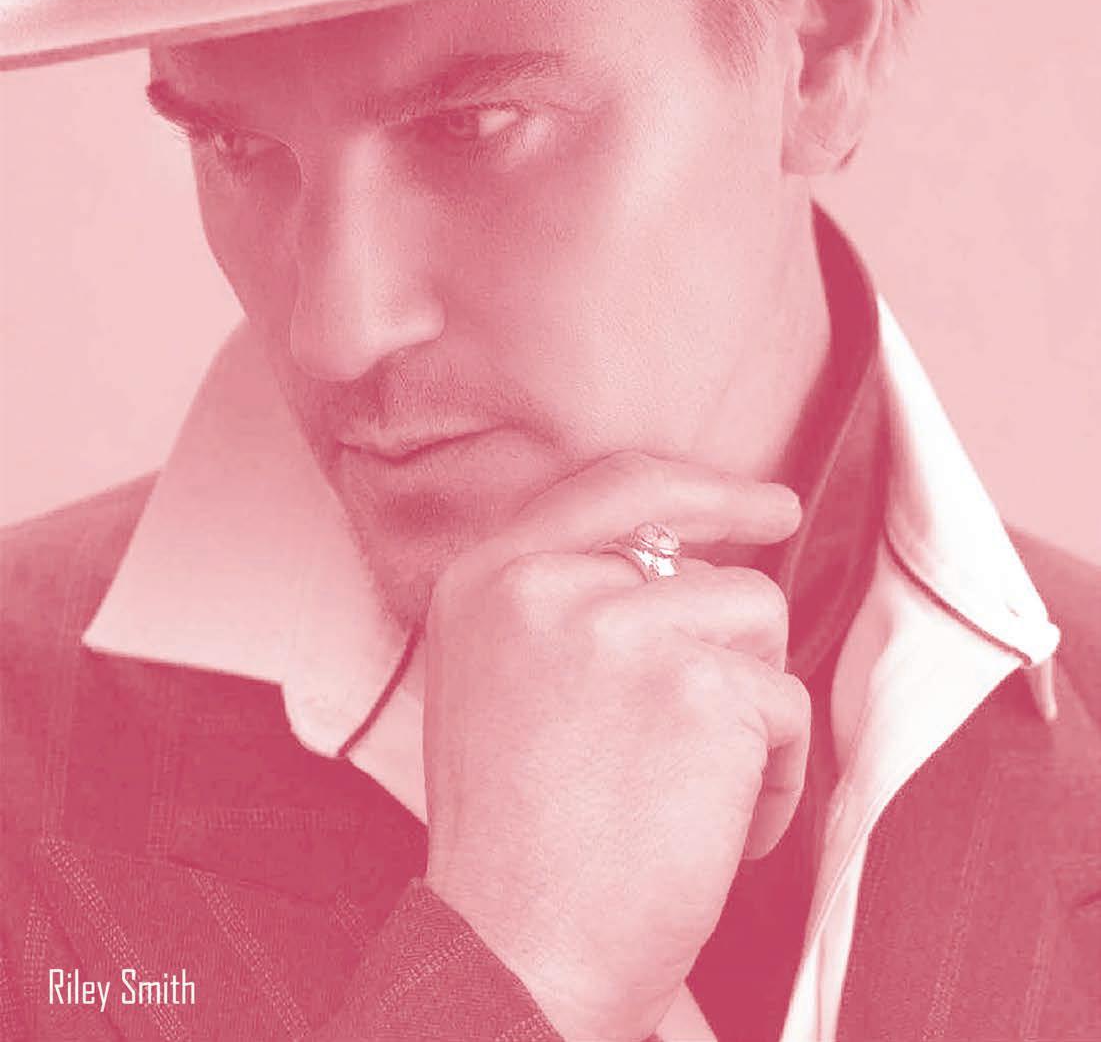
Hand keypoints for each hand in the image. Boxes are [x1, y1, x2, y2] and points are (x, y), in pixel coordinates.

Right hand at [422, 453, 808, 1041]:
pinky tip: (720, 830)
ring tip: (699, 786)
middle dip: (735, 632)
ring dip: (752, 705)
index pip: (614, 487)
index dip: (704, 488)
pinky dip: (777, 776)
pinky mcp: (699, 690)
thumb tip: (677, 560)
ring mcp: (622, 629)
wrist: (522, 955)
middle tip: (748, 666)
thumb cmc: (518, 839)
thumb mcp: (496, 680)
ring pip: (756, 619)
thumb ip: (564, 603)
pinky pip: (787, 705)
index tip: (765, 505)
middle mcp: (546, 585)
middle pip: (701, 562)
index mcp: (489, 578)